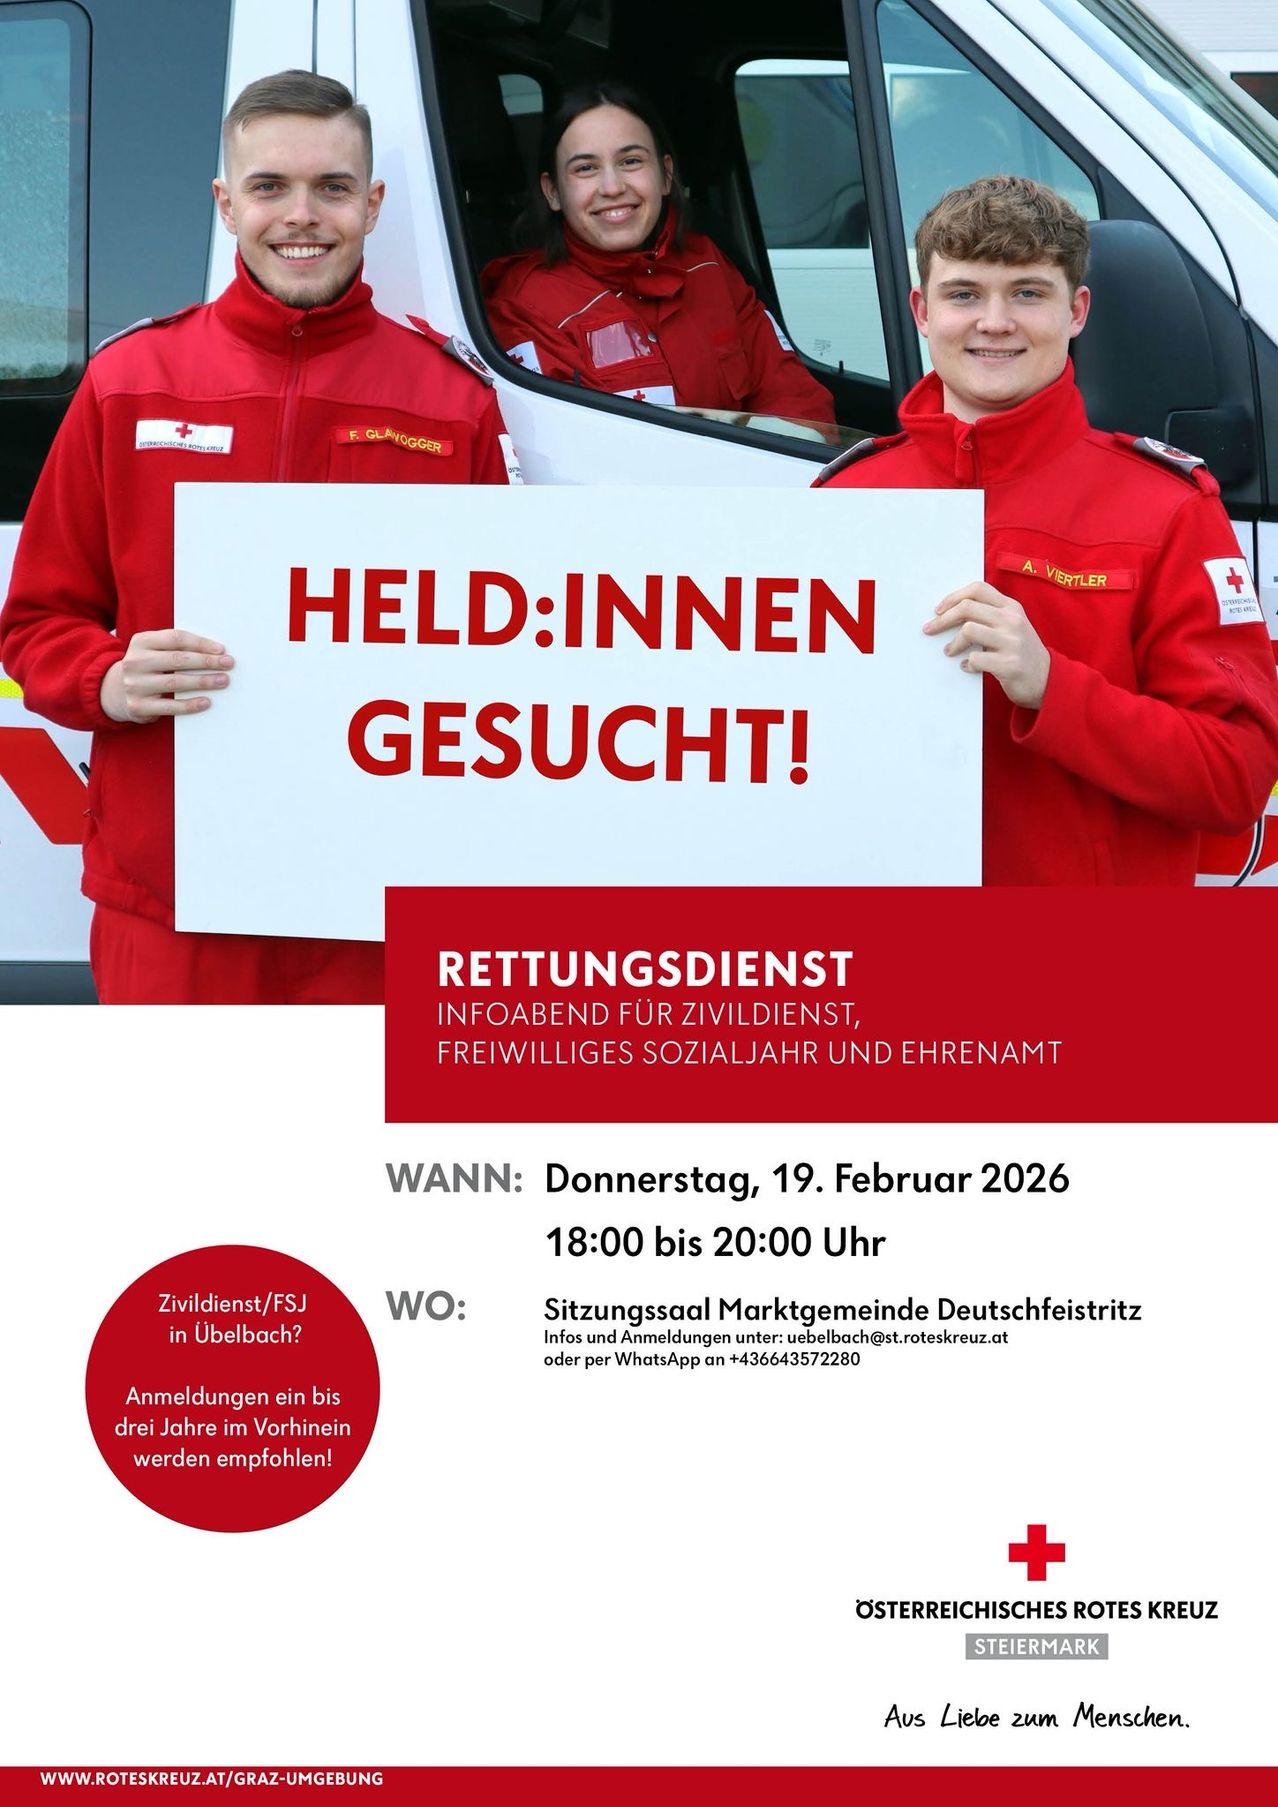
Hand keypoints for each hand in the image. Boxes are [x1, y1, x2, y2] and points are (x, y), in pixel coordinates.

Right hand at [100, 629, 233, 723]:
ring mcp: (135, 684)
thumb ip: (175, 647)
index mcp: (141, 642)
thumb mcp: (153, 650)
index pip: (176, 639)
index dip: (200, 644)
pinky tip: (206, 702)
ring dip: (203, 681)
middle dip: (207, 661)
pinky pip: (169, 706)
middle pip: (178, 659)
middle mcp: (135, 661)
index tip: (221, 650)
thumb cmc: (146, 667)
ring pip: (175, 682)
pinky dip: (190, 705)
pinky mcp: (138, 706)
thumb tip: (215, 651)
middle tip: (228, 664)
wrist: (113, 691)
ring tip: (223, 681)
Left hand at [923, 582, 1049, 708]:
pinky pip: (975, 659)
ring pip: (968, 630)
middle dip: (943, 619)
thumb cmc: (1022, 652)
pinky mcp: (1009, 664)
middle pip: (967, 608)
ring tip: (950, 651)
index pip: (978, 589)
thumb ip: (989, 615)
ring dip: (953, 644)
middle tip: (930, 629)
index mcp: (1011, 607)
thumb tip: (951, 613)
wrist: (1047, 680)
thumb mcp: (1012, 626)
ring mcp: (1012, 642)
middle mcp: (1012, 620)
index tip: (938, 609)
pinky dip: (966, 664)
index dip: (953, 597)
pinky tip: (968, 667)